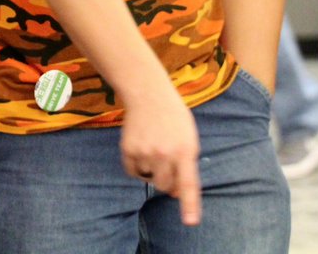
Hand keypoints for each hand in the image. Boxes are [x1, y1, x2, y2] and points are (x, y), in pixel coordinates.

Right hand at [119, 86, 200, 225]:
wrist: (148, 94)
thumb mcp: (188, 139)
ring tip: (153, 148)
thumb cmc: (173, 118)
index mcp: (184, 151)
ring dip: (151, 170)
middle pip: (165, 186)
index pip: (189, 183)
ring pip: (148, 178)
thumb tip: (175, 192)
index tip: (190, 222)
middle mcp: (164, 154)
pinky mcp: (127, 149)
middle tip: (167, 164)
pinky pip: (132, 172)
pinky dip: (137, 167)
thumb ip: (186, 164)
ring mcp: (144, 152)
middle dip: (167, 182)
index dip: (189, 205)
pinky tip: (141, 150)